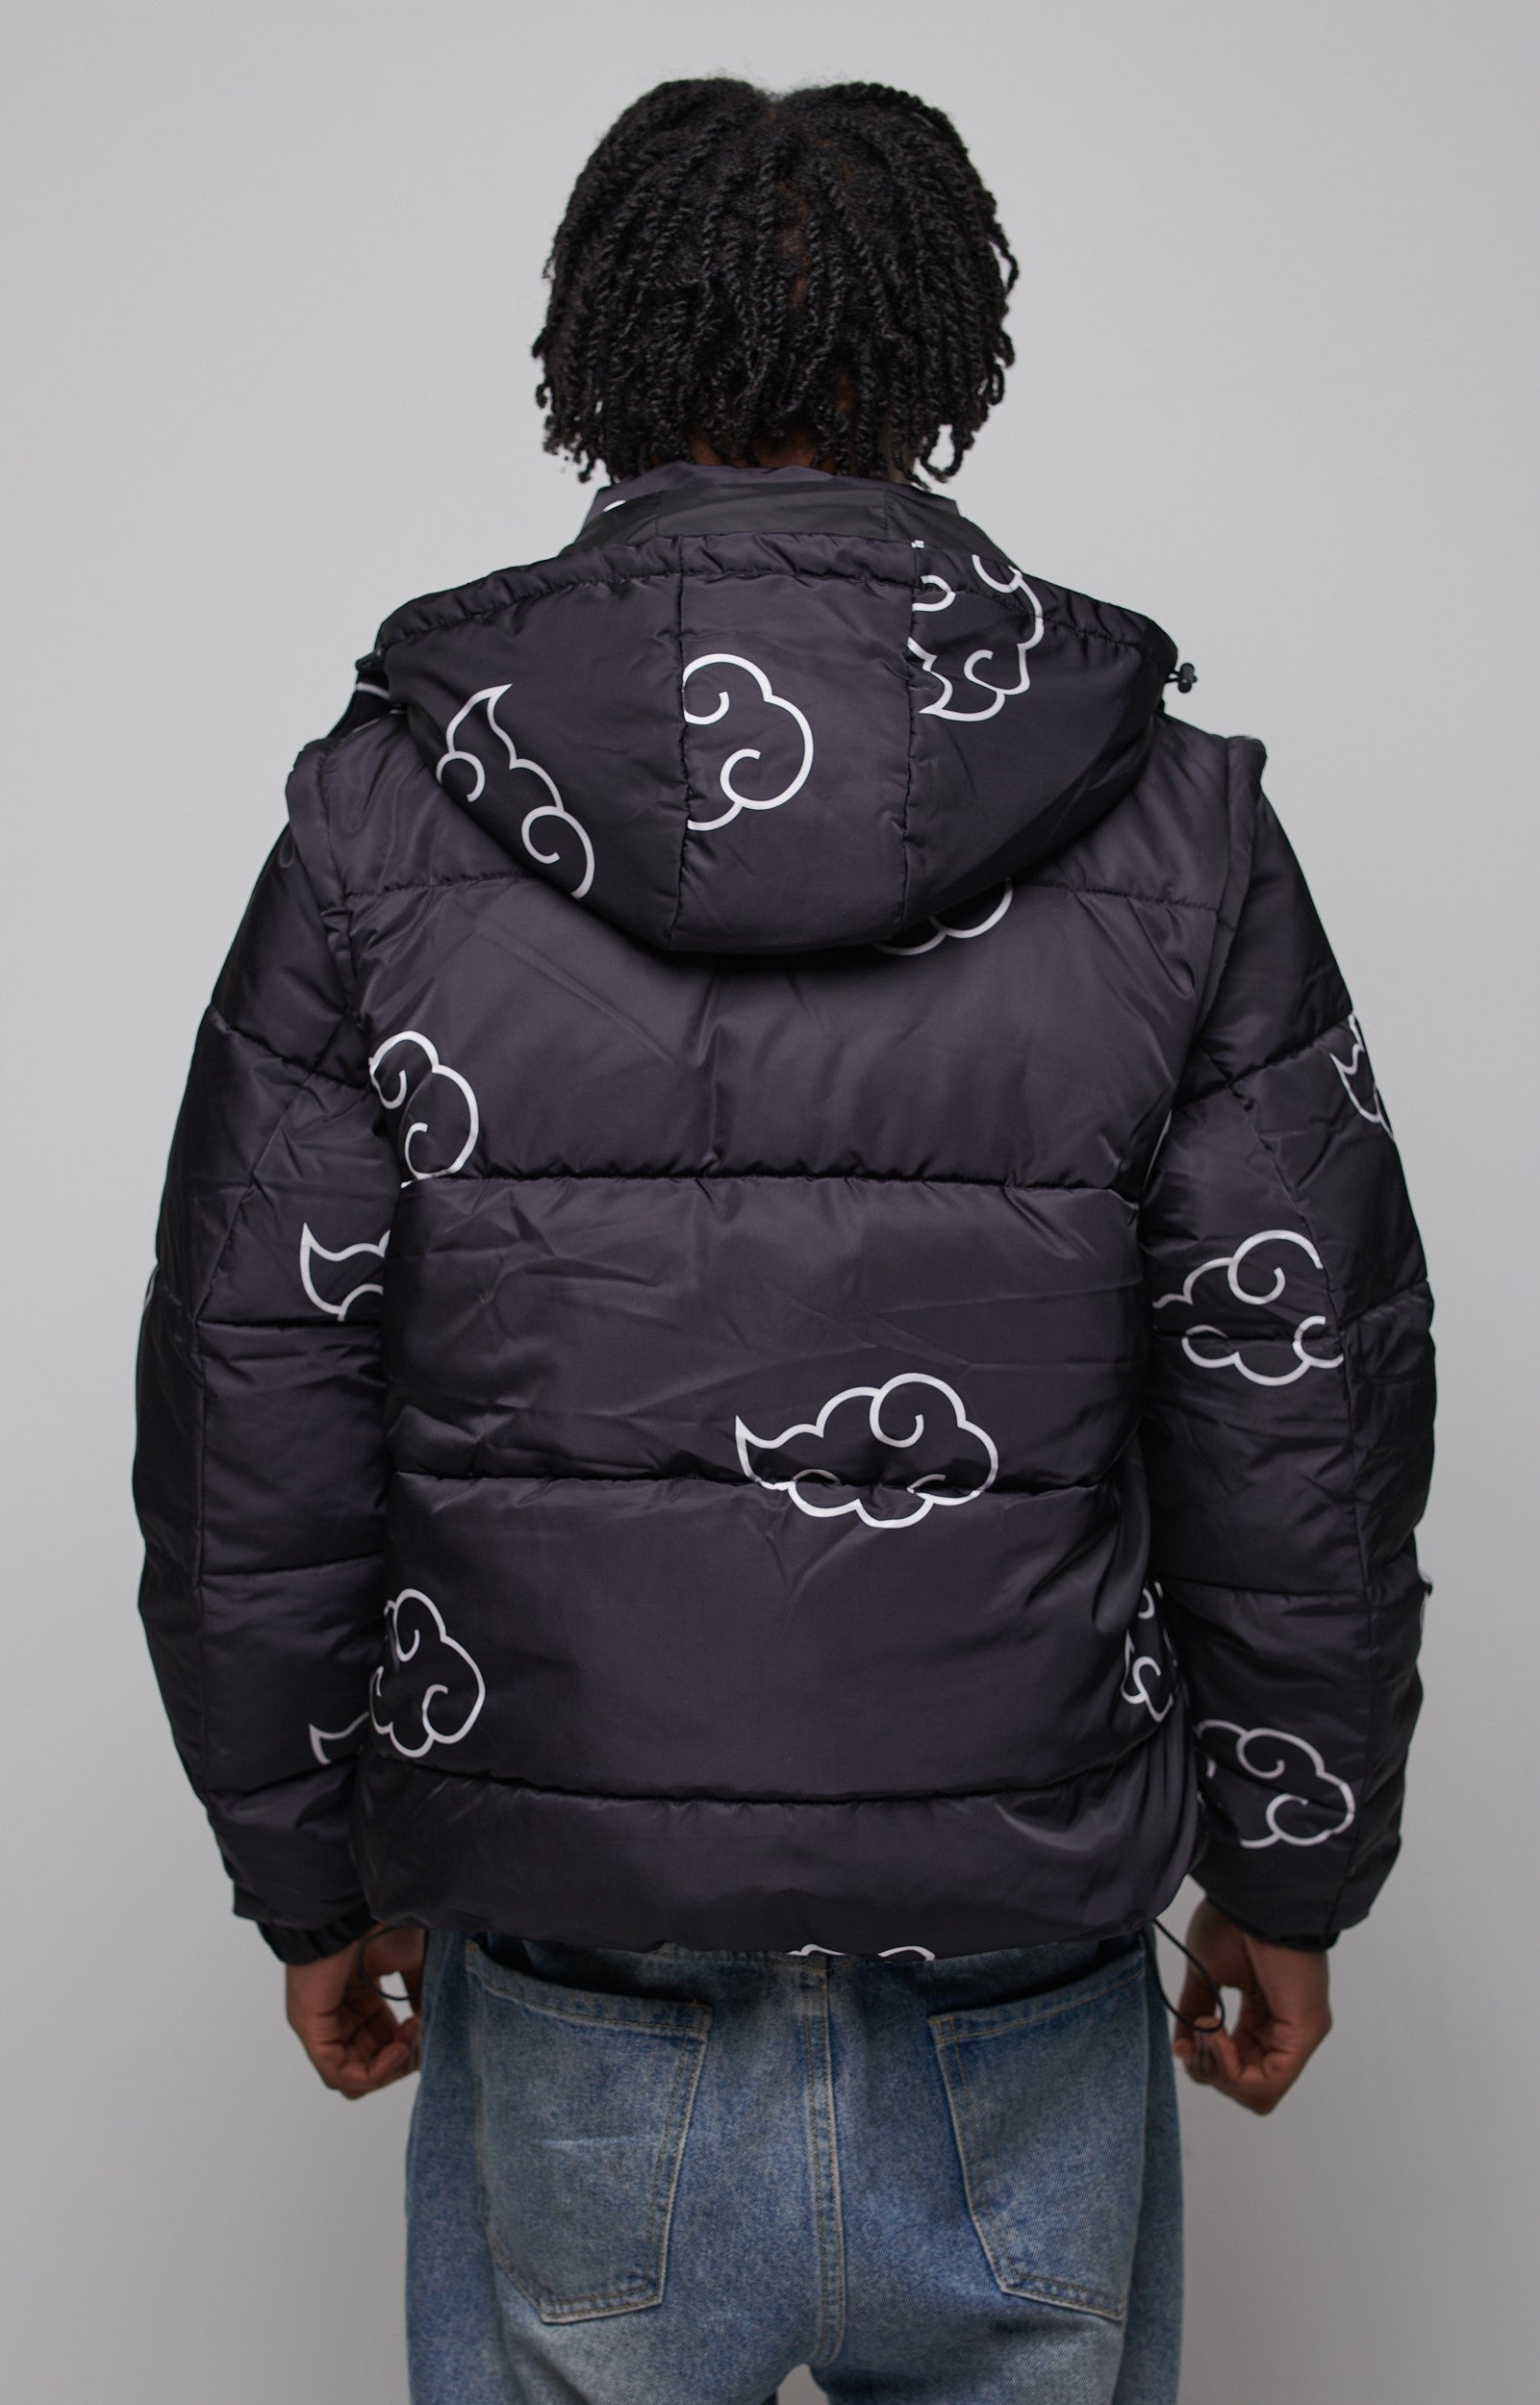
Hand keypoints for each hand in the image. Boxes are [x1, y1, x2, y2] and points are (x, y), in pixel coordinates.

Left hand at [285, 1925, 425, 2098]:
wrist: (354, 1909)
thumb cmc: (377, 1926)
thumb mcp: (407, 1963)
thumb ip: (418, 1995)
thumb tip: (430, 2024)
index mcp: (355, 2002)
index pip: (378, 2047)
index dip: (406, 2049)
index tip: (427, 2028)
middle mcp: (334, 2020)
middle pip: (366, 2067)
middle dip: (398, 2062)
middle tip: (419, 2038)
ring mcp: (319, 2029)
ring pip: (352, 2078)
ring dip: (388, 2068)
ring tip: (407, 2041)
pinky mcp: (312, 2032)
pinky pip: (339, 2073)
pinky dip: (372, 2073)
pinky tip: (396, 2050)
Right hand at [1172, 1898, 1330, 2114]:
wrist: (1256, 1893)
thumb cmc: (1234, 1921)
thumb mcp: (1205, 1975)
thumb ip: (1196, 2015)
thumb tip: (1183, 2050)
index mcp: (1265, 2015)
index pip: (1239, 2067)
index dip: (1207, 2064)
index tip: (1184, 2041)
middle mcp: (1286, 2031)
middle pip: (1247, 2087)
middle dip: (1210, 2070)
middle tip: (1194, 2036)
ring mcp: (1298, 2035)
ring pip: (1257, 2093)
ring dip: (1219, 2071)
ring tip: (1207, 2030)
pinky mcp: (1303, 2034)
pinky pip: (1267, 2083)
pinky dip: (1232, 2071)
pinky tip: (1217, 2035)